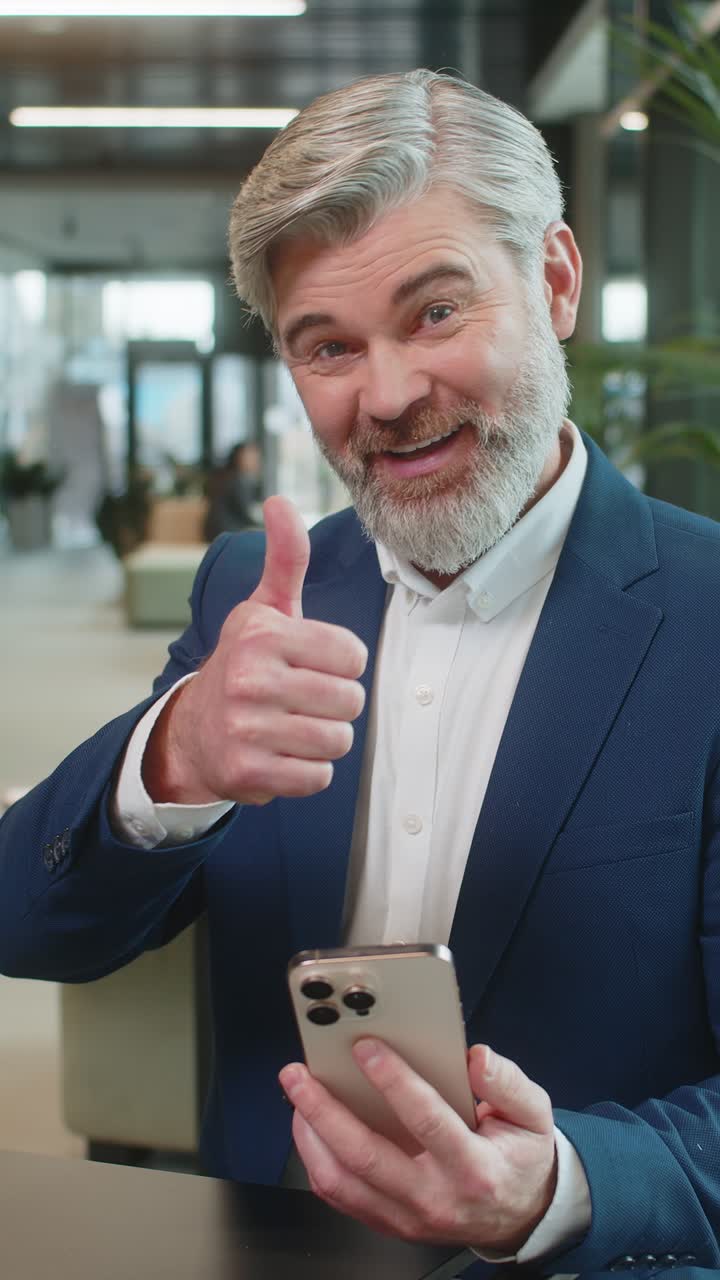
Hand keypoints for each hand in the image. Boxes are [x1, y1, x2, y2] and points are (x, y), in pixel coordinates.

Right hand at [142, 495, 367, 804]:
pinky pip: (318, 777)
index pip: (353, 655)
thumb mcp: (264, 608)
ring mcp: (246, 728)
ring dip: (324, 738)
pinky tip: (283, 754)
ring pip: (337, 740)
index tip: (312, 664)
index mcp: (262, 634)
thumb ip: (285, 558)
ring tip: (294, 727)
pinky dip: (309, 771)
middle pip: (350, 700)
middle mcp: (249, 679)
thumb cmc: (245, 663)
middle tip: (303, 700)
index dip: (342, 664)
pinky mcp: (248, 773)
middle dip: (336, 704)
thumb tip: (280, 500)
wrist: (193, 731)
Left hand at [279, 1041, 556, 1255]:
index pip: (425, 1121)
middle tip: (299, 1074)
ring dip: (310, 1136)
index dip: (393, 1081)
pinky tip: (310, 1126)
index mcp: (474, 1168)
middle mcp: (435, 1197)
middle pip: (366, 1156)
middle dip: (324, 1110)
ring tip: (297, 1095)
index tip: (365, 1048)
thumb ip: (507, 1082)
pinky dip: (316, 1159)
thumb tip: (474, 1057)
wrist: (521, 1216)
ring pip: (342, 1181)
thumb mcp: (533, 1115)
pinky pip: (341, 1195)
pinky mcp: (390, 1222)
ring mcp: (407, 1217)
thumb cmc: (520, 1158)